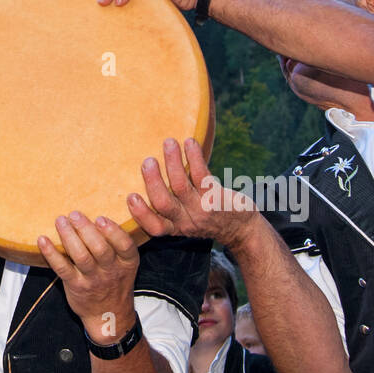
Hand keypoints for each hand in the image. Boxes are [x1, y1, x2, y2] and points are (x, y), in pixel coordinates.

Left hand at [38, 211, 138, 343]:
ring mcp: (93, 279)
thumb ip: (116, 244)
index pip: (124, 245)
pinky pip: (62, 268)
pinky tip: (42, 240)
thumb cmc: (115, 282)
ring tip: (60, 221)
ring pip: (81, 256)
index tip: (101, 218)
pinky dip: (51, 253)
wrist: (109, 316)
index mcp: (126, 262)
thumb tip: (96, 214)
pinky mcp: (75, 286)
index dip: (113, 231)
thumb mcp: (125, 265)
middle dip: (86, 229)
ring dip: (69, 236)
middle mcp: (111, 270)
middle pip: (100, 248)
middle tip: (74, 214)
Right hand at [128, 137, 259, 251]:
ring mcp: (203, 210)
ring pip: (181, 187)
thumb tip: (147, 174)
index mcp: (176, 227)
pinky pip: (202, 176)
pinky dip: (194, 157)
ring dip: (173, 163)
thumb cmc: (209, 218)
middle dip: (153, 181)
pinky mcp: (217, 198)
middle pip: (163, 204)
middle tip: (147, 161)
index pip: (155, 227)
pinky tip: (189, 143)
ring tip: (168, 143)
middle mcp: (187, 221)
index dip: (141, 214)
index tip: (130, 196)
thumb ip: (170, 205)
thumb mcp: (188, 220)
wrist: (244, 229)